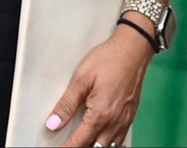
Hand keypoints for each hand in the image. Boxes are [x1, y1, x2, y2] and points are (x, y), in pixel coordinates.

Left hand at [44, 27, 150, 145]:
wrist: (133, 48)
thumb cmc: (110, 58)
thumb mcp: (82, 78)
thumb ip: (67, 104)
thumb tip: (53, 123)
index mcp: (100, 115)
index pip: (79, 142)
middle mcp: (114, 122)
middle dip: (81, 147)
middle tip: (69, 143)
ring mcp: (124, 120)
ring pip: (109, 146)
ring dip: (95, 145)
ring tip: (84, 140)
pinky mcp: (130, 115)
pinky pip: (120, 139)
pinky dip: (109, 142)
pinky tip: (102, 137)